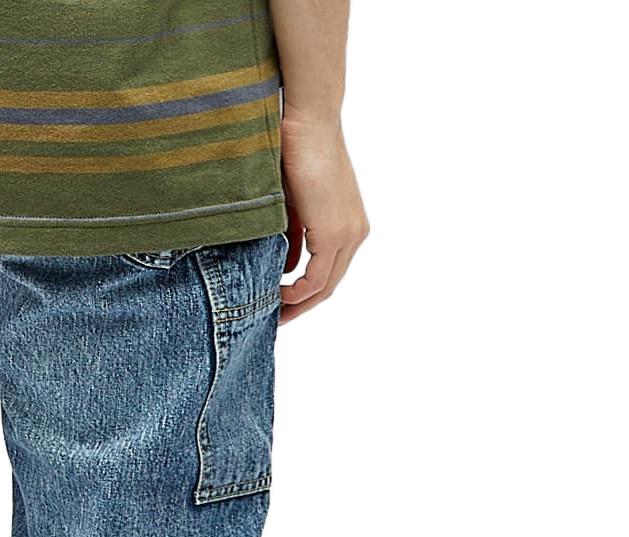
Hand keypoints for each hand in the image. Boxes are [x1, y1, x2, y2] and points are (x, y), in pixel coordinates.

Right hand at [279, 116, 368, 323]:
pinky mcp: (335, 232)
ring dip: (298, 303)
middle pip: (330, 286)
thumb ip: (294, 240)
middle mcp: (355, 233)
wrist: (308, 124)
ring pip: (326, 286)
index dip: (305, 295)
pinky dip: (298, 291)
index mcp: (349, 225)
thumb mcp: (293, 208)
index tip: (280, 304)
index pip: (330, 274)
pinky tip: (278, 294)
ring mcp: (348, 233)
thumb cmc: (296, 154)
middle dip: (302, 307)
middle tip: (276, 320)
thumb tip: (286, 270)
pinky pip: (318, 278)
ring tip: (273, 312)